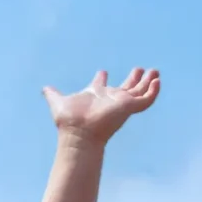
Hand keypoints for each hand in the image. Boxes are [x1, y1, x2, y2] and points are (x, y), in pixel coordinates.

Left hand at [41, 67, 160, 142]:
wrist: (79, 133)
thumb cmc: (69, 120)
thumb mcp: (58, 102)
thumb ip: (52, 94)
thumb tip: (44, 89)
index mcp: (96, 95)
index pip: (101, 85)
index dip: (102, 78)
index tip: (103, 72)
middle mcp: (110, 98)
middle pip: (125, 87)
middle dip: (133, 79)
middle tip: (140, 69)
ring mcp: (121, 103)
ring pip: (139, 92)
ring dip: (148, 82)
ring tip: (155, 72)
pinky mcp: (129, 107)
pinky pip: (146, 100)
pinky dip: (153, 91)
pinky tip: (157, 81)